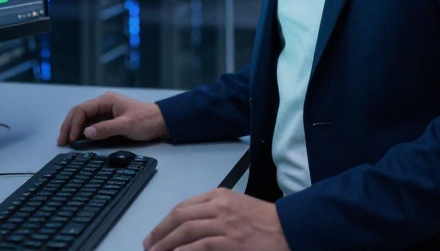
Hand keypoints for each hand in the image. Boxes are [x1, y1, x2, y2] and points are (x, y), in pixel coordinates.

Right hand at [56, 91, 168, 144]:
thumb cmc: (146, 121)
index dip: (74, 124)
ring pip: (83, 118)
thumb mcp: (126, 126)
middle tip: (61, 141)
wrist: (161, 122)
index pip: (82, 109)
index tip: (70, 139)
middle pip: (79, 112)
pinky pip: (91, 124)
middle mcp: (104, 104)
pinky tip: (77, 140)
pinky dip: (82, 132)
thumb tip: (86, 132)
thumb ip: (106, 129)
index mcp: (107, 100)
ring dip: (74, 129)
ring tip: (65, 141)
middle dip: (69, 126)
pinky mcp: (108, 120)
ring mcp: (105, 112)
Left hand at [143, 188, 289, 250]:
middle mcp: (218, 205)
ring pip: (185, 230)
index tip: (155, 235)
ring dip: (167, 244)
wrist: (290, 229)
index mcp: (219, 195)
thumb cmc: (265, 222)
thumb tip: (189, 228)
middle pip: (179, 217)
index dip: (165, 221)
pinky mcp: (229, 241)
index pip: (183, 206)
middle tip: (149, 246)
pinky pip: (199, 245)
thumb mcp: (237, 208)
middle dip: (160, 233)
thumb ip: (215, 213)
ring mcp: (224, 223)